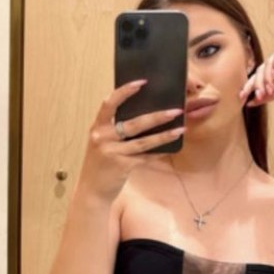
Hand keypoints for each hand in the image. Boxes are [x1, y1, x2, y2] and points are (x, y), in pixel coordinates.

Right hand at [78, 80, 184, 199]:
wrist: (92, 190)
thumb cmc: (100, 163)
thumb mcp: (102, 142)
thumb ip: (115, 129)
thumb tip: (143, 114)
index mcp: (97, 128)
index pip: (109, 103)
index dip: (125, 91)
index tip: (142, 82)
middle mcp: (103, 138)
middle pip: (133, 123)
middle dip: (157, 116)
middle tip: (176, 110)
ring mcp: (112, 152)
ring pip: (143, 141)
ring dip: (164, 135)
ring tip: (181, 128)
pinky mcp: (122, 165)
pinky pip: (145, 156)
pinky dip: (158, 152)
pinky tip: (171, 148)